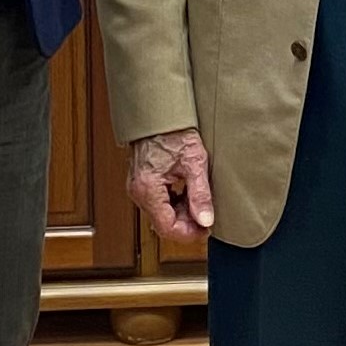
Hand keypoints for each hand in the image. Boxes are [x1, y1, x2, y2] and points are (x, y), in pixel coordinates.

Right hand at [128, 127, 214, 242]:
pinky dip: (175, 203)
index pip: (167, 228)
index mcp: (148, 188)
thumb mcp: (194, 161)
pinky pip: (159, 203)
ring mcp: (139, 187)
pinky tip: (187, 193)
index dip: (188, 234)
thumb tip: (206, 220)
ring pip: (161, 215)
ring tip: (199, 200)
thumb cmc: (173, 130)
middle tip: (207, 214)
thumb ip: (200, 194)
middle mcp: (138, 191)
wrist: (159, 112)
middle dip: (187, 224)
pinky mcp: (143, 183)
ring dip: (182, 213)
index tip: (206, 229)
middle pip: (163, 223)